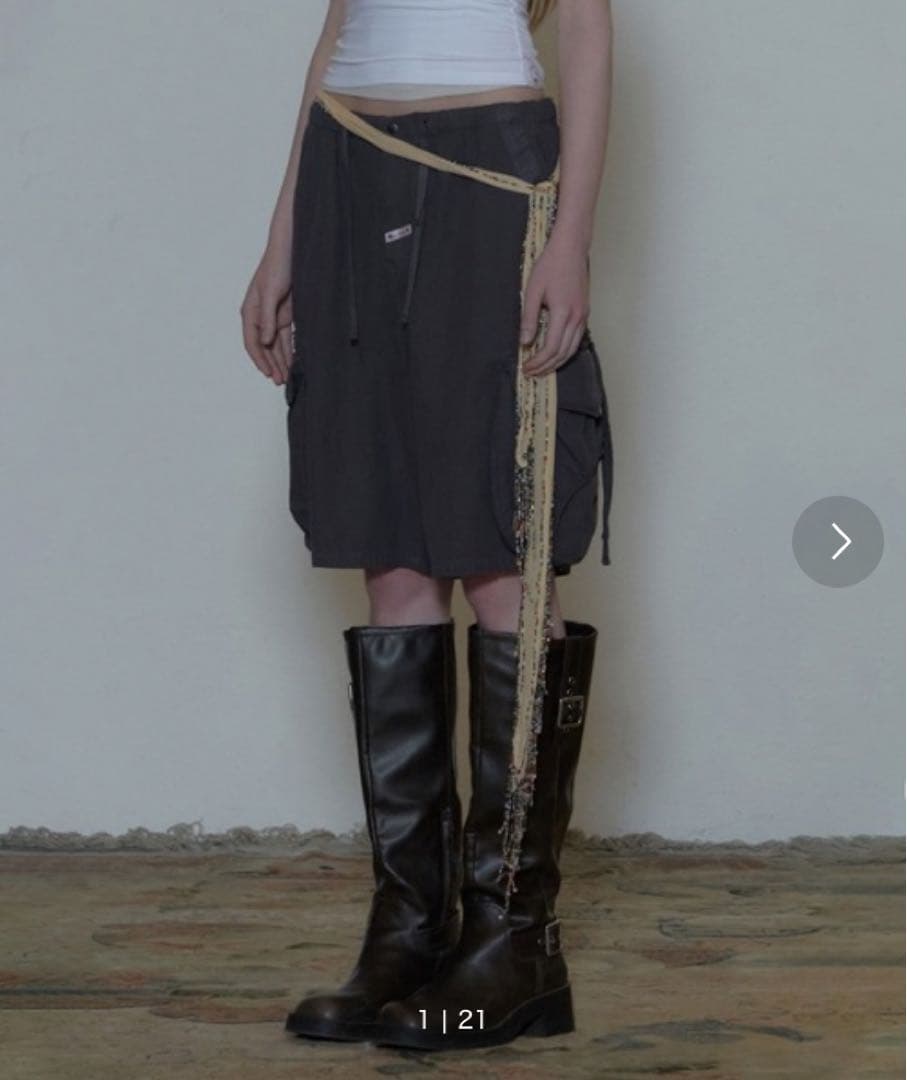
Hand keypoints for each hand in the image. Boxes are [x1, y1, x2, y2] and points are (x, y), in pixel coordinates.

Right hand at [240, 243, 292, 385]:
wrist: (290, 250)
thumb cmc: (277, 267)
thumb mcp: (270, 293)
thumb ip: (267, 318)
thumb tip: (265, 341)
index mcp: (250, 311)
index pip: (252, 342)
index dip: (259, 360)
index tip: (268, 373)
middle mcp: (259, 317)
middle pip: (264, 348)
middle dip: (271, 365)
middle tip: (280, 382)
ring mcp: (272, 317)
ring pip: (275, 345)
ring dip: (280, 361)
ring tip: (286, 378)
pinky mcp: (285, 315)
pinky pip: (285, 338)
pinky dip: (288, 351)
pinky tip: (292, 362)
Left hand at [519, 229, 589, 376]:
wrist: (571, 248)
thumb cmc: (550, 265)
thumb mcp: (533, 291)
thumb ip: (528, 318)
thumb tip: (525, 342)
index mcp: (563, 313)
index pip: (550, 348)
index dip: (537, 361)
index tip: (525, 366)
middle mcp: (577, 317)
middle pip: (562, 353)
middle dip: (546, 366)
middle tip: (531, 372)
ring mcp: (583, 315)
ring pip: (572, 349)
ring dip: (557, 362)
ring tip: (542, 368)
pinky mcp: (584, 312)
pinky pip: (576, 339)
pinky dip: (565, 351)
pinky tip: (555, 353)